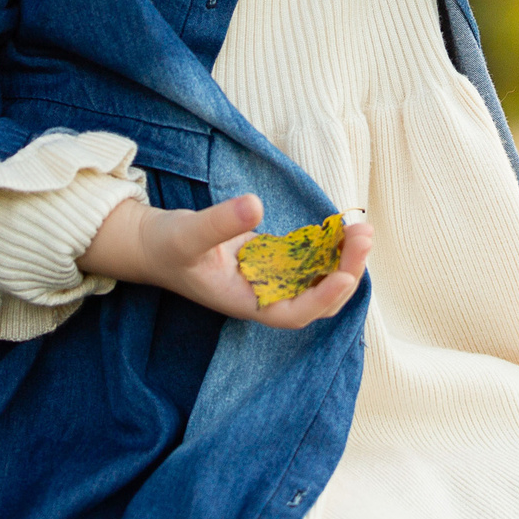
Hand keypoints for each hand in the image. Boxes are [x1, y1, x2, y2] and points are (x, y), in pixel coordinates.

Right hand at [79, 194, 372, 328]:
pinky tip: (341, 225)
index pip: (293, 314)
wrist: (155, 245)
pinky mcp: (272, 260)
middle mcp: (264, 295)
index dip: (322, 300)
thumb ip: (219, 222)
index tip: (346, 277)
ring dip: (342, 257)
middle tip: (362, 235)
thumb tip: (256, 204)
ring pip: (318, 278)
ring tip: (360, 226)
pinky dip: (328, 246)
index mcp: (246, 302)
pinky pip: (309, 259)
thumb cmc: (168, 247)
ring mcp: (270, 278)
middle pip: (316, 298)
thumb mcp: (188, 234)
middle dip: (345, 272)